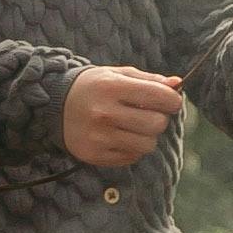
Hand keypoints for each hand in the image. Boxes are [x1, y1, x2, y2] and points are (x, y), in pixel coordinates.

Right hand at [61, 64, 188, 171]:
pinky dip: (132, 149)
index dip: (172, 100)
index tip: (169, 101)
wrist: (54, 105)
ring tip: (133, 127)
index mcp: (112, 87)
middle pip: (157, 124)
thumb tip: (178, 84)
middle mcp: (104, 113)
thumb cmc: (95, 87)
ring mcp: (98, 137)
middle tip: (148, 114)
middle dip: (159, 119)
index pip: (161, 96)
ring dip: (147, 136)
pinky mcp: (94, 155)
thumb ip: (150, 80)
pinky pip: (132, 158)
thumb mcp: (119, 75)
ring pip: (147, 145)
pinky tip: (119, 137)